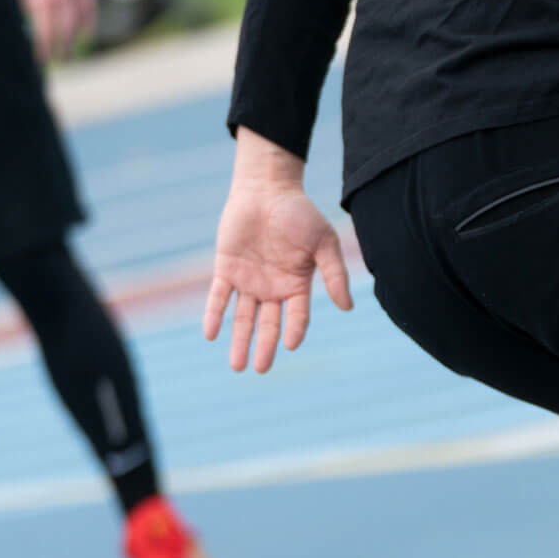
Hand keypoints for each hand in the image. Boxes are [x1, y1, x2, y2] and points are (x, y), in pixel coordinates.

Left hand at [12, 0, 96, 62]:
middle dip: (62, 48)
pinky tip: (86, 33)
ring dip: (75, 38)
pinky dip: (89, 23)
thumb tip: (34, 27)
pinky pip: (90, 9)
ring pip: (79, 22)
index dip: (43, 48)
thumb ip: (29, 4)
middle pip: (63, 31)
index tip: (42, 60)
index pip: (43, 31)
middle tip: (61, 60)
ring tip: (71, 49)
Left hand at [205, 130, 353, 372]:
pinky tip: (211, 334)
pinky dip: (214, 314)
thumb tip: (347, 307)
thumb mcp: (324, 243)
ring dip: (239, 340)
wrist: (266, 188)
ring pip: (243, 317)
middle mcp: (272, 288)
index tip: (289, 345)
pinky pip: (219, 296)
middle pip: (268, 324)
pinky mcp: (226, 268)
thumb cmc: (299, 213)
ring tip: (237, 366)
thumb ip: (334, 274)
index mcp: (297, 285)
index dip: (294, 331)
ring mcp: (249, 280)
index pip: (297, 316)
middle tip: (259, 369)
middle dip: (263, 347)